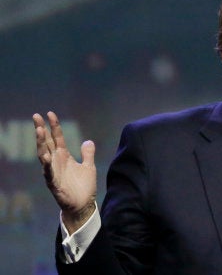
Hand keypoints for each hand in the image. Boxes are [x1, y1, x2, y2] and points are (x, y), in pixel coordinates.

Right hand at [33, 111, 96, 233]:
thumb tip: (88, 141)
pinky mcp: (53, 182)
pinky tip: (44, 156)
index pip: (57, 137)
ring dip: (40, 143)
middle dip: (41, 129)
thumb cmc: (84, 186)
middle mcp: (56, 161)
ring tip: (38, 130)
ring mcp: (53, 171)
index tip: (50, 113)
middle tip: (36, 116)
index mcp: (64, 156)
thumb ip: (87, 154)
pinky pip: (48, 172)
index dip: (54, 126)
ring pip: (44, 154)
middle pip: (47, 142)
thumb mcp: (89, 167)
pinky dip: (46, 165)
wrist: (82, 204)